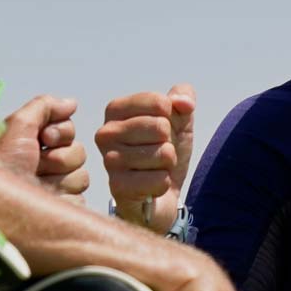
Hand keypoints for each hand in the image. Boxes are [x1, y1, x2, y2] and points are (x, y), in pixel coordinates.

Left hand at [0, 95, 88, 197]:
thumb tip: (71, 103)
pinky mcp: (61, 211)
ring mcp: (56, 190)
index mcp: (37, 144)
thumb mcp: (17, 126)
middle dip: (58, 159)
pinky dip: (62, 201)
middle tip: (35, 165)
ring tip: (34, 186)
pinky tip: (43, 202)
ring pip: (81, 178)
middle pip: (79, 153)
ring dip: (58, 181)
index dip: (60, 134)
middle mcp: (48, 166)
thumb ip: (44, 107)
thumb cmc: (0, 162)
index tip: (44, 139)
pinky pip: (78, 202)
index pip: (69, 131)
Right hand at [96, 84, 195, 233]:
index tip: (161, 131)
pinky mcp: (117, 187)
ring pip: (164, 154)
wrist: (161, 194)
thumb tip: (184, 103)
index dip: (172, 118)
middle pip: (161, 127)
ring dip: (167, 165)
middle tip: (158, 154)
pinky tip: (151, 187)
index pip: (160, 102)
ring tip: (153, 169)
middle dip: (170, 143)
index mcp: (115, 110)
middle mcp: (105, 133)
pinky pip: (160, 180)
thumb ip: (183, 96)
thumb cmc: (164, 150)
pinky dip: (163, 184)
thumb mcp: (179, 119)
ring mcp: (109, 161)